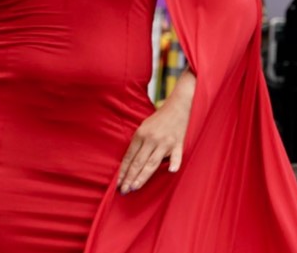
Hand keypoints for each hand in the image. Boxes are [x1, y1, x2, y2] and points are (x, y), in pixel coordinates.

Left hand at [118, 72, 195, 193]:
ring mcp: (165, 142)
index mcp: (141, 134)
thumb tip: (128, 163)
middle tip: (123, 190)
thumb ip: (138, 143)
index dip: (123, 171)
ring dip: (142, 177)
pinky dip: (174, 163)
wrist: (178, 106)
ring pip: (152, 163)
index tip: (118, 183)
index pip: (129, 157)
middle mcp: (151, 139)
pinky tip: (171, 171)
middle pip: (138, 162)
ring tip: (134, 187)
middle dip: (129, 177)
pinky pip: (176, 156)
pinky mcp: (178, 144)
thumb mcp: (144, 127)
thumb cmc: (159, 119)